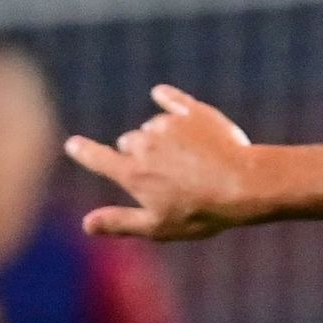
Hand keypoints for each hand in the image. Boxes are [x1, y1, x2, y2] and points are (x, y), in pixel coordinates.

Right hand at [65, 87, 259, 241]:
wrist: (247, 184)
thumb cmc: (204, 212)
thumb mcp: (160, 226)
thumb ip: (120, 222)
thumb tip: (86, 225)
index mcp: (131, 172)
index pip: (96, 157)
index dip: (84, 152)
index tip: (74, 144)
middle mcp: (142, 143)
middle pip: (130, 143)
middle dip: (142, 154)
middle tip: (172, 175)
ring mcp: (166, 125)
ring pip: (154, 127)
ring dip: (166, 138)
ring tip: (194, 160)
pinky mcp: (191, 111)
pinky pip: (171, 99)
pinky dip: (167, 99)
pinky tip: (162, 95)